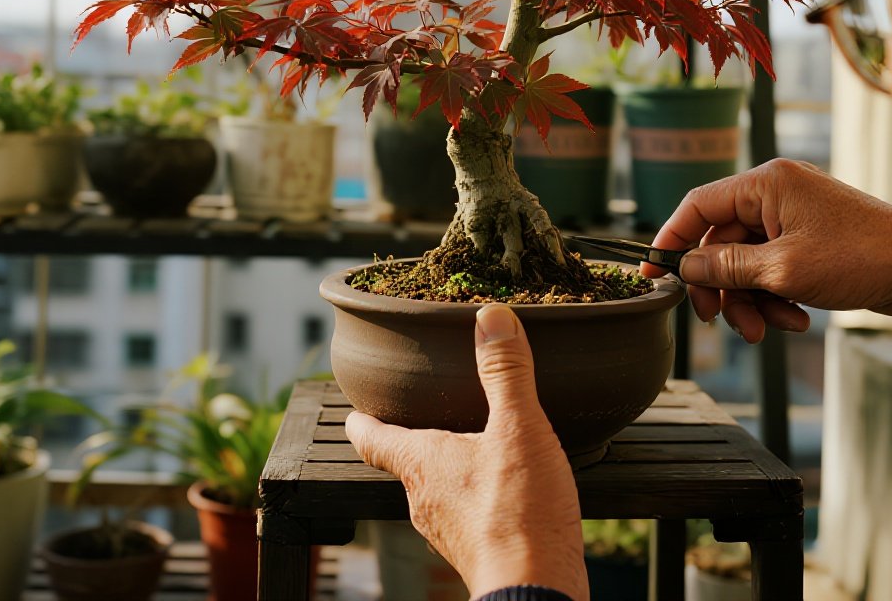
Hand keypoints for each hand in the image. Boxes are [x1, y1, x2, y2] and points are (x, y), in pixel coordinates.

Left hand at [344, 304, 589, 600]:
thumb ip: (506, 372)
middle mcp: (424, 498)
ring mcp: (447, 530)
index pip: (371, 437)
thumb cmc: (520, 514)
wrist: (538, 592)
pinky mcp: (477, 549)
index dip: (361, 418)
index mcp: (421, 463)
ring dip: (451, 466)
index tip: (354, 408)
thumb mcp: (519, 429)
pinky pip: (468, 512)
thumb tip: (491, 317)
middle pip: (406, 460)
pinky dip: (479, 494)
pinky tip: (508, 488)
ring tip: (475, 443)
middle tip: (428, 410)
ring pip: (438, 488)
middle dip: (416, 436)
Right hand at [643, 159, 891, 342]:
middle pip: (720, 242)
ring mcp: (793, 217)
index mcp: (766, 183)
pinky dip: (774, 296)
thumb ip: (728, 268)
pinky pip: (771, 269)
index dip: (671, 239)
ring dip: (749, 299)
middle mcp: (775, 193)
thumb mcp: (783, 269)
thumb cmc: (860, 258)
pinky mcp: (808, 241)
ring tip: (767, 329)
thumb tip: (687, 266)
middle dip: (720, 286)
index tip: (653, 272)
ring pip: (745, 262)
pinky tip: (795, 319)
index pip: (698, 205)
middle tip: (717, 321)